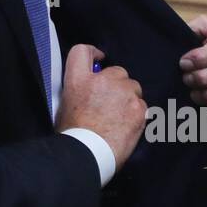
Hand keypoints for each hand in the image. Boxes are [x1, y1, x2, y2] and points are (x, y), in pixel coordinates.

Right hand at [58, 43, 148, 166]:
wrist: (87, 155)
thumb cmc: (73, 135)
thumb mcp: (65, 105)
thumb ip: (78, 89)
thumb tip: (88, 88)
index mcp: (78, 79)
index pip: (82, 51)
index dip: (93, 53)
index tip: (99, 60)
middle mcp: (102, 80)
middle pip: (117, 71)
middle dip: (116, 84)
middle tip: (110, 102)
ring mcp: (123, 93)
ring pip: (133, 87)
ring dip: (128, 98)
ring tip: (119, 117)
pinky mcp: (138, 108)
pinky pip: (142, 105)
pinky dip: (137, 113)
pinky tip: (126, 126)